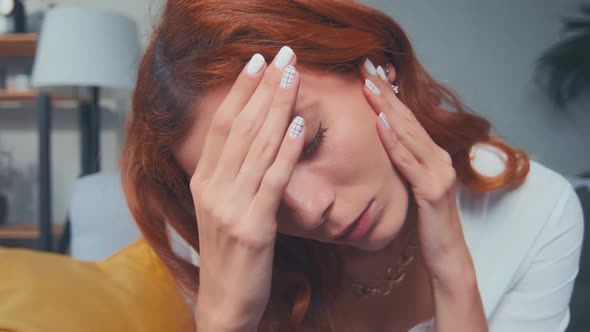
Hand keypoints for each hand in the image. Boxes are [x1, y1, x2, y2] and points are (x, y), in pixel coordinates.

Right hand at [190, 47, 303, 330]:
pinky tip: (297, 125)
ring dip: (277, 107)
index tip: (255, 63)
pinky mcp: (253, 226)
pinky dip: (285, 149)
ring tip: (292, 77)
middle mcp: (212, 189)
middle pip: (239, 127)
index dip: (239, 92)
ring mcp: (230, 207)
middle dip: (263, 88)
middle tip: (281, 57)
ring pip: (256, 146)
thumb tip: (252, 140)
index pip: (221, 126)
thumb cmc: (229, 255)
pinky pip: (273, 179)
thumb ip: (231, 175)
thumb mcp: (222, 209)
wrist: (226, 302)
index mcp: (203, 182)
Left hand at [360, 61, 470, 281]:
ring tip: (368, 85)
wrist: (448, 255)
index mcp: (433, 156)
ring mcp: (438, 173)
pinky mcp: (432, 190)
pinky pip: (408, 161)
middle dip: (385, 92)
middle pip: (407, 119)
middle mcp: (439, 159)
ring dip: (386, 107)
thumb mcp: (415, 187)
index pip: (407, 120)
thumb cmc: (428, 223)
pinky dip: (393, 141)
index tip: (370, 74)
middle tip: (365, 67)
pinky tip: (379, 122)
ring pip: (408, 134)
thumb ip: (406, 165)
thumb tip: (385, 144)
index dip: (389, 95)